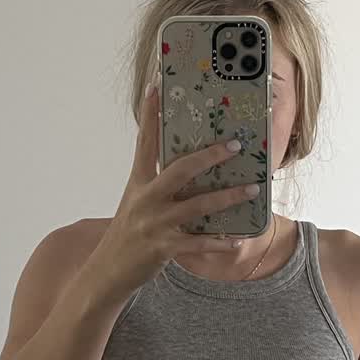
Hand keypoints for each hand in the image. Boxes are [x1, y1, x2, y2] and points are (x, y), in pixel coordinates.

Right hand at [87, 85, 258, 304]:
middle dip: (210, 156)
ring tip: (253, 189)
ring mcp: (154, 223)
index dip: (150, 113)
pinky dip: (219, 242)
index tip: (157, 86)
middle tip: (235, 145)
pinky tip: (237, 239)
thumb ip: (157, 183)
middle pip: (180, 170)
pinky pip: (198, 243)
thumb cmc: (128, 233)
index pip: (145, 142)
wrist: (106, 272)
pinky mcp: (162, 248)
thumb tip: (191, 166)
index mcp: (138, 182)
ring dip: (228, 197)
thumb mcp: (136, 202)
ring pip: (197, 205)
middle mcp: (145, 199)